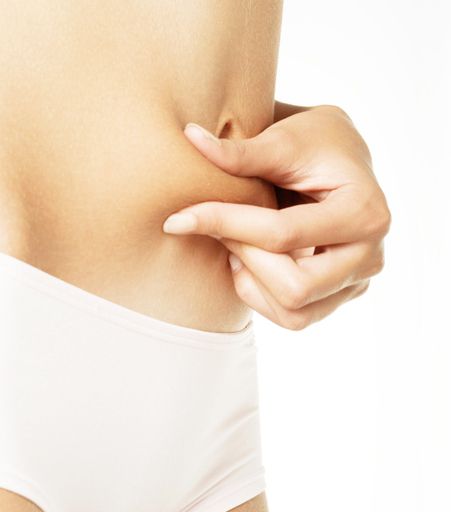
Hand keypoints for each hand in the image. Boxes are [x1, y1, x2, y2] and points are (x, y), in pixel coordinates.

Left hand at [162, 105, 390, 330]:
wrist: (343, 162)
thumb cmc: (318, 143)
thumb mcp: (285, 138)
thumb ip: (242, 151)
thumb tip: (191, 138)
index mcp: (364, 212)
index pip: (283, 235)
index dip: (224, 224)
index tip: (179, 217)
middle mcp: (370, 255)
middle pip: (295, 288)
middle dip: (245, 258)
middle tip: (218, 228)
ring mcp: (358, 281)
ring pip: (295, 313)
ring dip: (252, 283)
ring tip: (235, 244)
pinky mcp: (341, 294)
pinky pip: (295, 317)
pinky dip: (261, 295)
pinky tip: (250, 261)